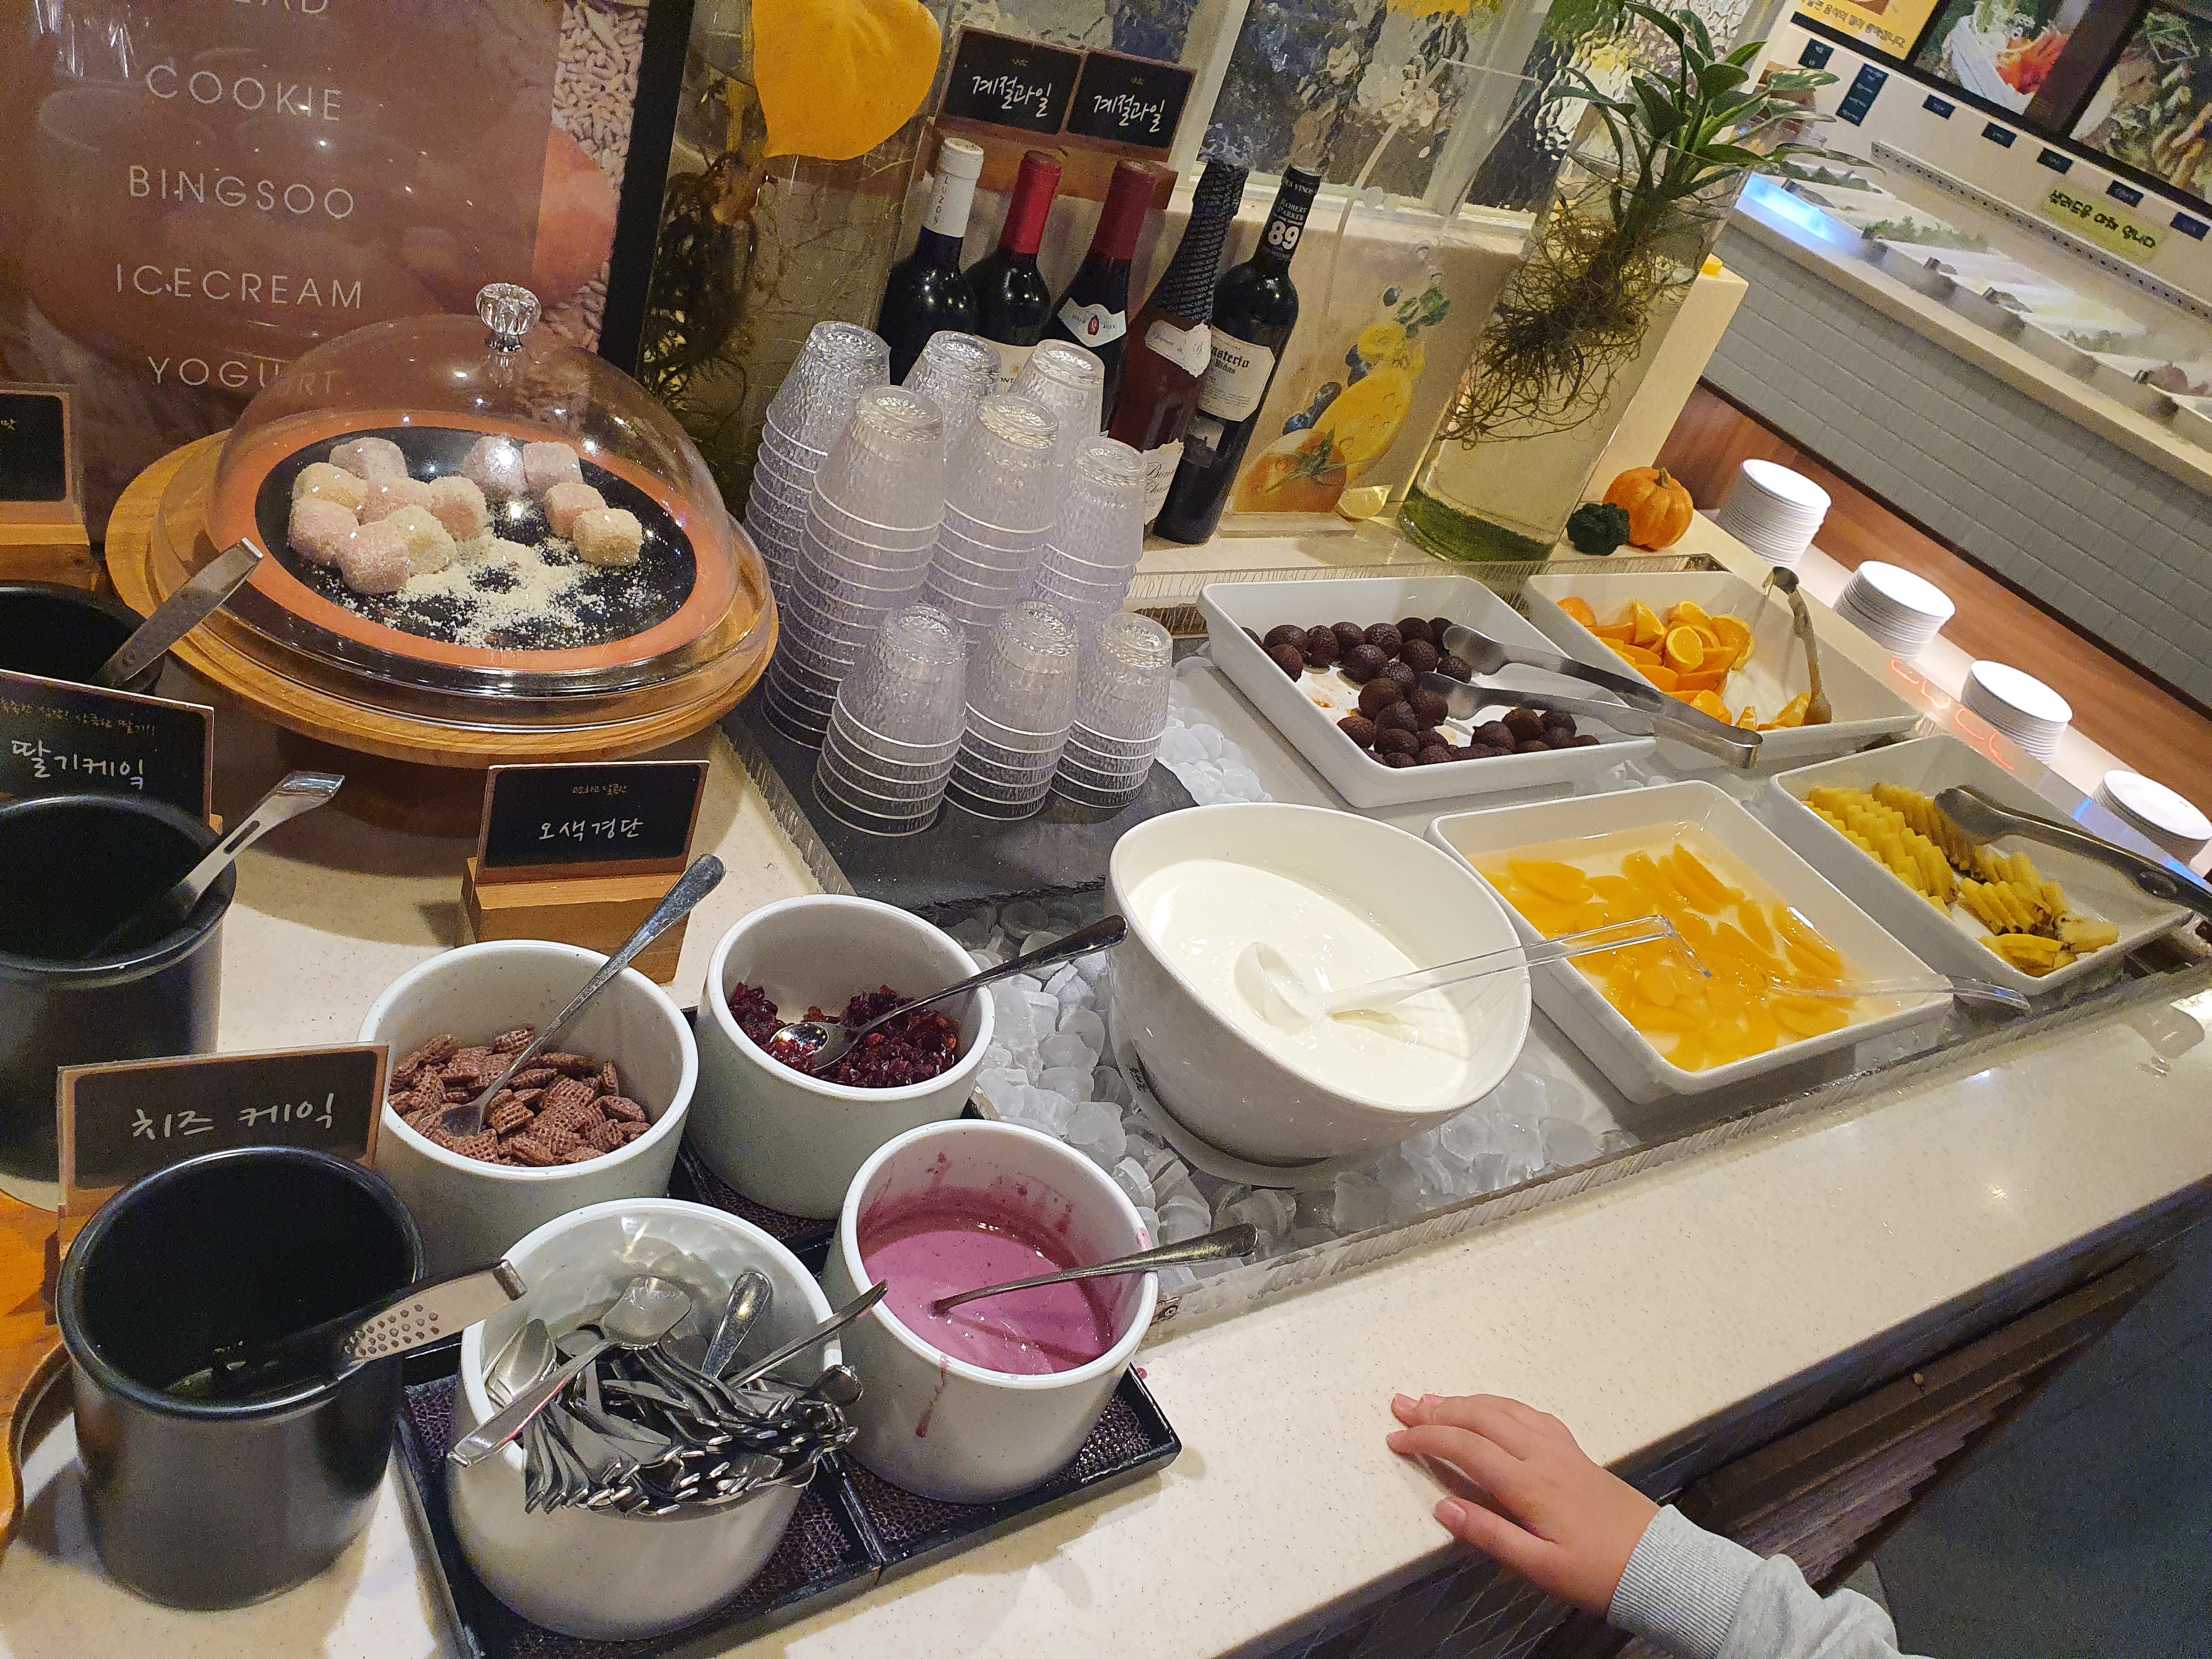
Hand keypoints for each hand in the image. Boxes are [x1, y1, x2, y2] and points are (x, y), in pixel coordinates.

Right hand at [1387, 1392, 1656, 1614]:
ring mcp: (1560, 1448)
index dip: (1427, 1439)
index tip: (1396, 1439)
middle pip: (1480, 1418)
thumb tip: (1443, 1510)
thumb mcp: (1541, 1568)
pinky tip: (1490, 1409)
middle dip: (1437, 1409)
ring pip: (1504, 1409)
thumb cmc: (1597, 1572)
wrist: (1657, 1563)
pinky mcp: (1574, 1451)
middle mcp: (1542, 1455)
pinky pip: (1529, 1413)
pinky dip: (1498, 1404)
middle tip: (1401, 1405)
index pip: (1466, 1448)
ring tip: (1433, 1400)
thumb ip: (1491, 1536)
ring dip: (1464, 1401)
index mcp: (1530, 1484)